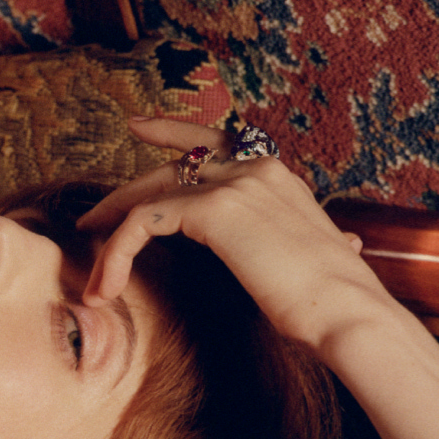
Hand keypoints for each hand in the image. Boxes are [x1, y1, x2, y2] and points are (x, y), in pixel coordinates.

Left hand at [77, 118, 383, 353]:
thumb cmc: (334, 300)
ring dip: (113, 236)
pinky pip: (144, 221)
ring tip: (95, 281)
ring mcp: (236, 183)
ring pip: (149, 196)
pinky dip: (118, 253)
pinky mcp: (216, 209)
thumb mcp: (323, 259)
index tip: (139, 127)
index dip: (174, 131)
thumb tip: (347, 245)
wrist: (348, 311)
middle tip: (90, 220)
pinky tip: (108, 286)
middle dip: (125, 192)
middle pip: (172, 165)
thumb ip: (319, 243)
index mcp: (277, 177)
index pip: (216, 141)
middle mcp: (256, 169)